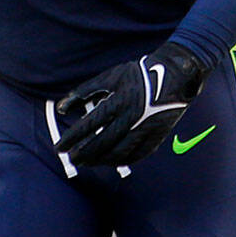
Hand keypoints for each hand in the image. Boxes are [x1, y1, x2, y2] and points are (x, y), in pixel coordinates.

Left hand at [54, 42, 205, 166]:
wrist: (176, 76)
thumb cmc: (139, 73)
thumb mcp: (110, 77)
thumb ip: (84, 91)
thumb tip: (61, 108)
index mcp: (118, 101)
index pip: (89, 125)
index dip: (72, 138)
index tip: (59, 147)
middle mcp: (130, 118)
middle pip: (102, 143)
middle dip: (83, 154)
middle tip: (71, 159)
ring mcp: (145, 129)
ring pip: (119, 153)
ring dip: (100, 160)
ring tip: (87, 163)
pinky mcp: (156, 136)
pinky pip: (137, 155)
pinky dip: (122, 161)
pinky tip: (110, 162)